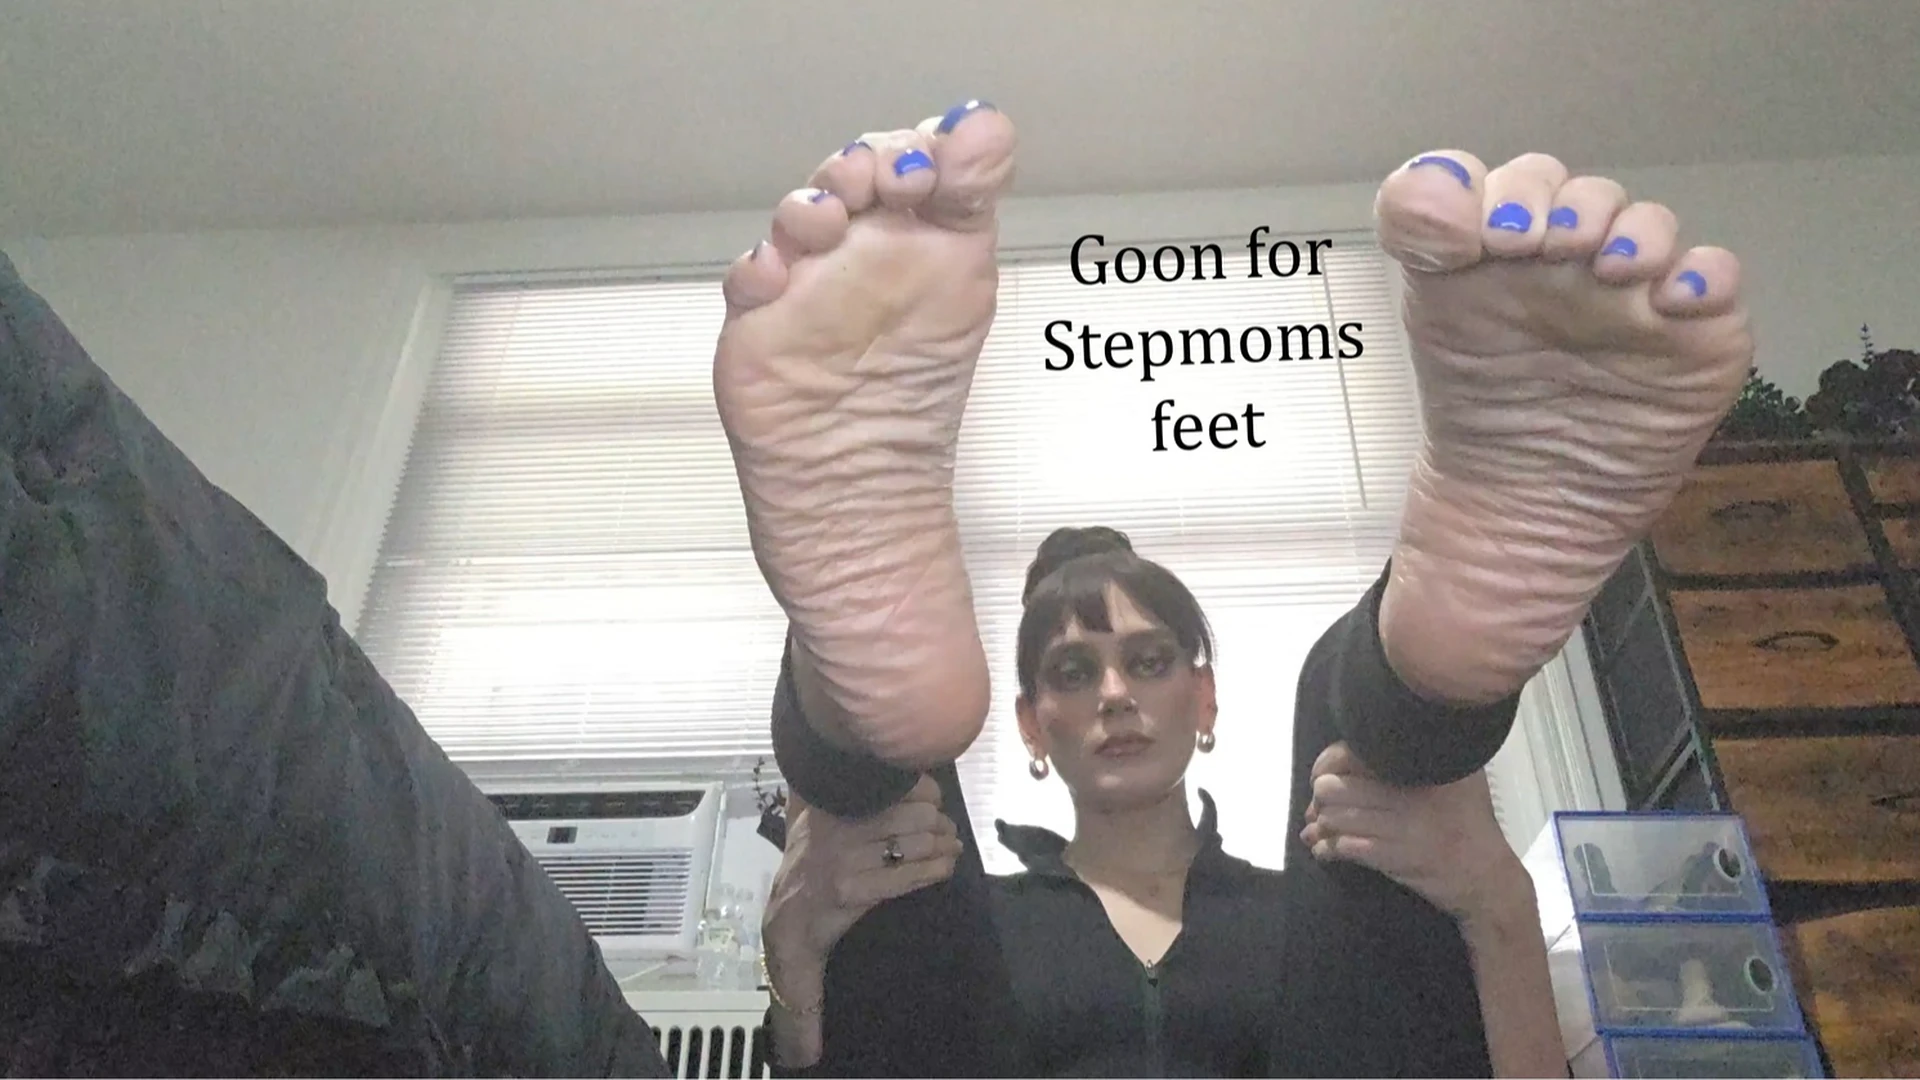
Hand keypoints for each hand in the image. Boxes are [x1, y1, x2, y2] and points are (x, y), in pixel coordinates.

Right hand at [761, 776, 963, 1006]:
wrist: (790, 921)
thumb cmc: (805, 866)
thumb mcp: (806, 820)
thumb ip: (823, 790)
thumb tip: (845, 758)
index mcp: (832, 804)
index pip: (895, 785)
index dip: (926, 792)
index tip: (935, 801)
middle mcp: (839, 827)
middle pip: (914, 815)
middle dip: (940, 822)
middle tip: (948, 829)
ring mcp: (846, 860)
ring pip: (916, 845)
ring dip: (943, 846)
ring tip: (952, 847)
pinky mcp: (856, 891)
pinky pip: (909, 876)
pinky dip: (936, 869)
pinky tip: (946, 867)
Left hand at [1299, 742, 1528, 923]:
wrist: (1486, 876)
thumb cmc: (1471, 821)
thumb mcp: (1461, 774)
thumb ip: (1428, 752)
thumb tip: (1383, 737)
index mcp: (1414, 766)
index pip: (1348, 754)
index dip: (1325, 765)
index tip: (1322, 776)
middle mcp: (1403, 793)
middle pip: (1332, 788)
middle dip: (1319, 799)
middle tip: (1320, 807)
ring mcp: (1397, 826)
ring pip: (1333, 818)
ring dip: (1320, 825)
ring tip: (1319, 829)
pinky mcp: (1391, 856)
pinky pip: (1343, 847)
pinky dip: (1327, 849)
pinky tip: (1326, 851)